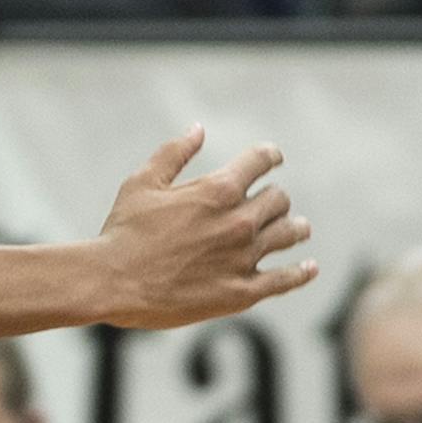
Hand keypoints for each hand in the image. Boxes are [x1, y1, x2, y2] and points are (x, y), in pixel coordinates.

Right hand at [92, 129, 314, 330]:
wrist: (112, 284)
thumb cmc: (123, 231)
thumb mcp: (142, 183)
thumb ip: (174, 153)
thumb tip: (198, 129)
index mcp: (218, 189)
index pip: (261, 161)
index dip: (269, 155)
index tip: (273, 158)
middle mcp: (239, 221)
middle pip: (278, 199)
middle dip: (274, 196)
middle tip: (270, 201)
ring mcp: (244, 258)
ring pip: (288, 234)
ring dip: (294, 227)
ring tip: (298, 228)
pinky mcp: (242, 293)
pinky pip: (285, 280)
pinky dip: (301, 272)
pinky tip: (309, 267)